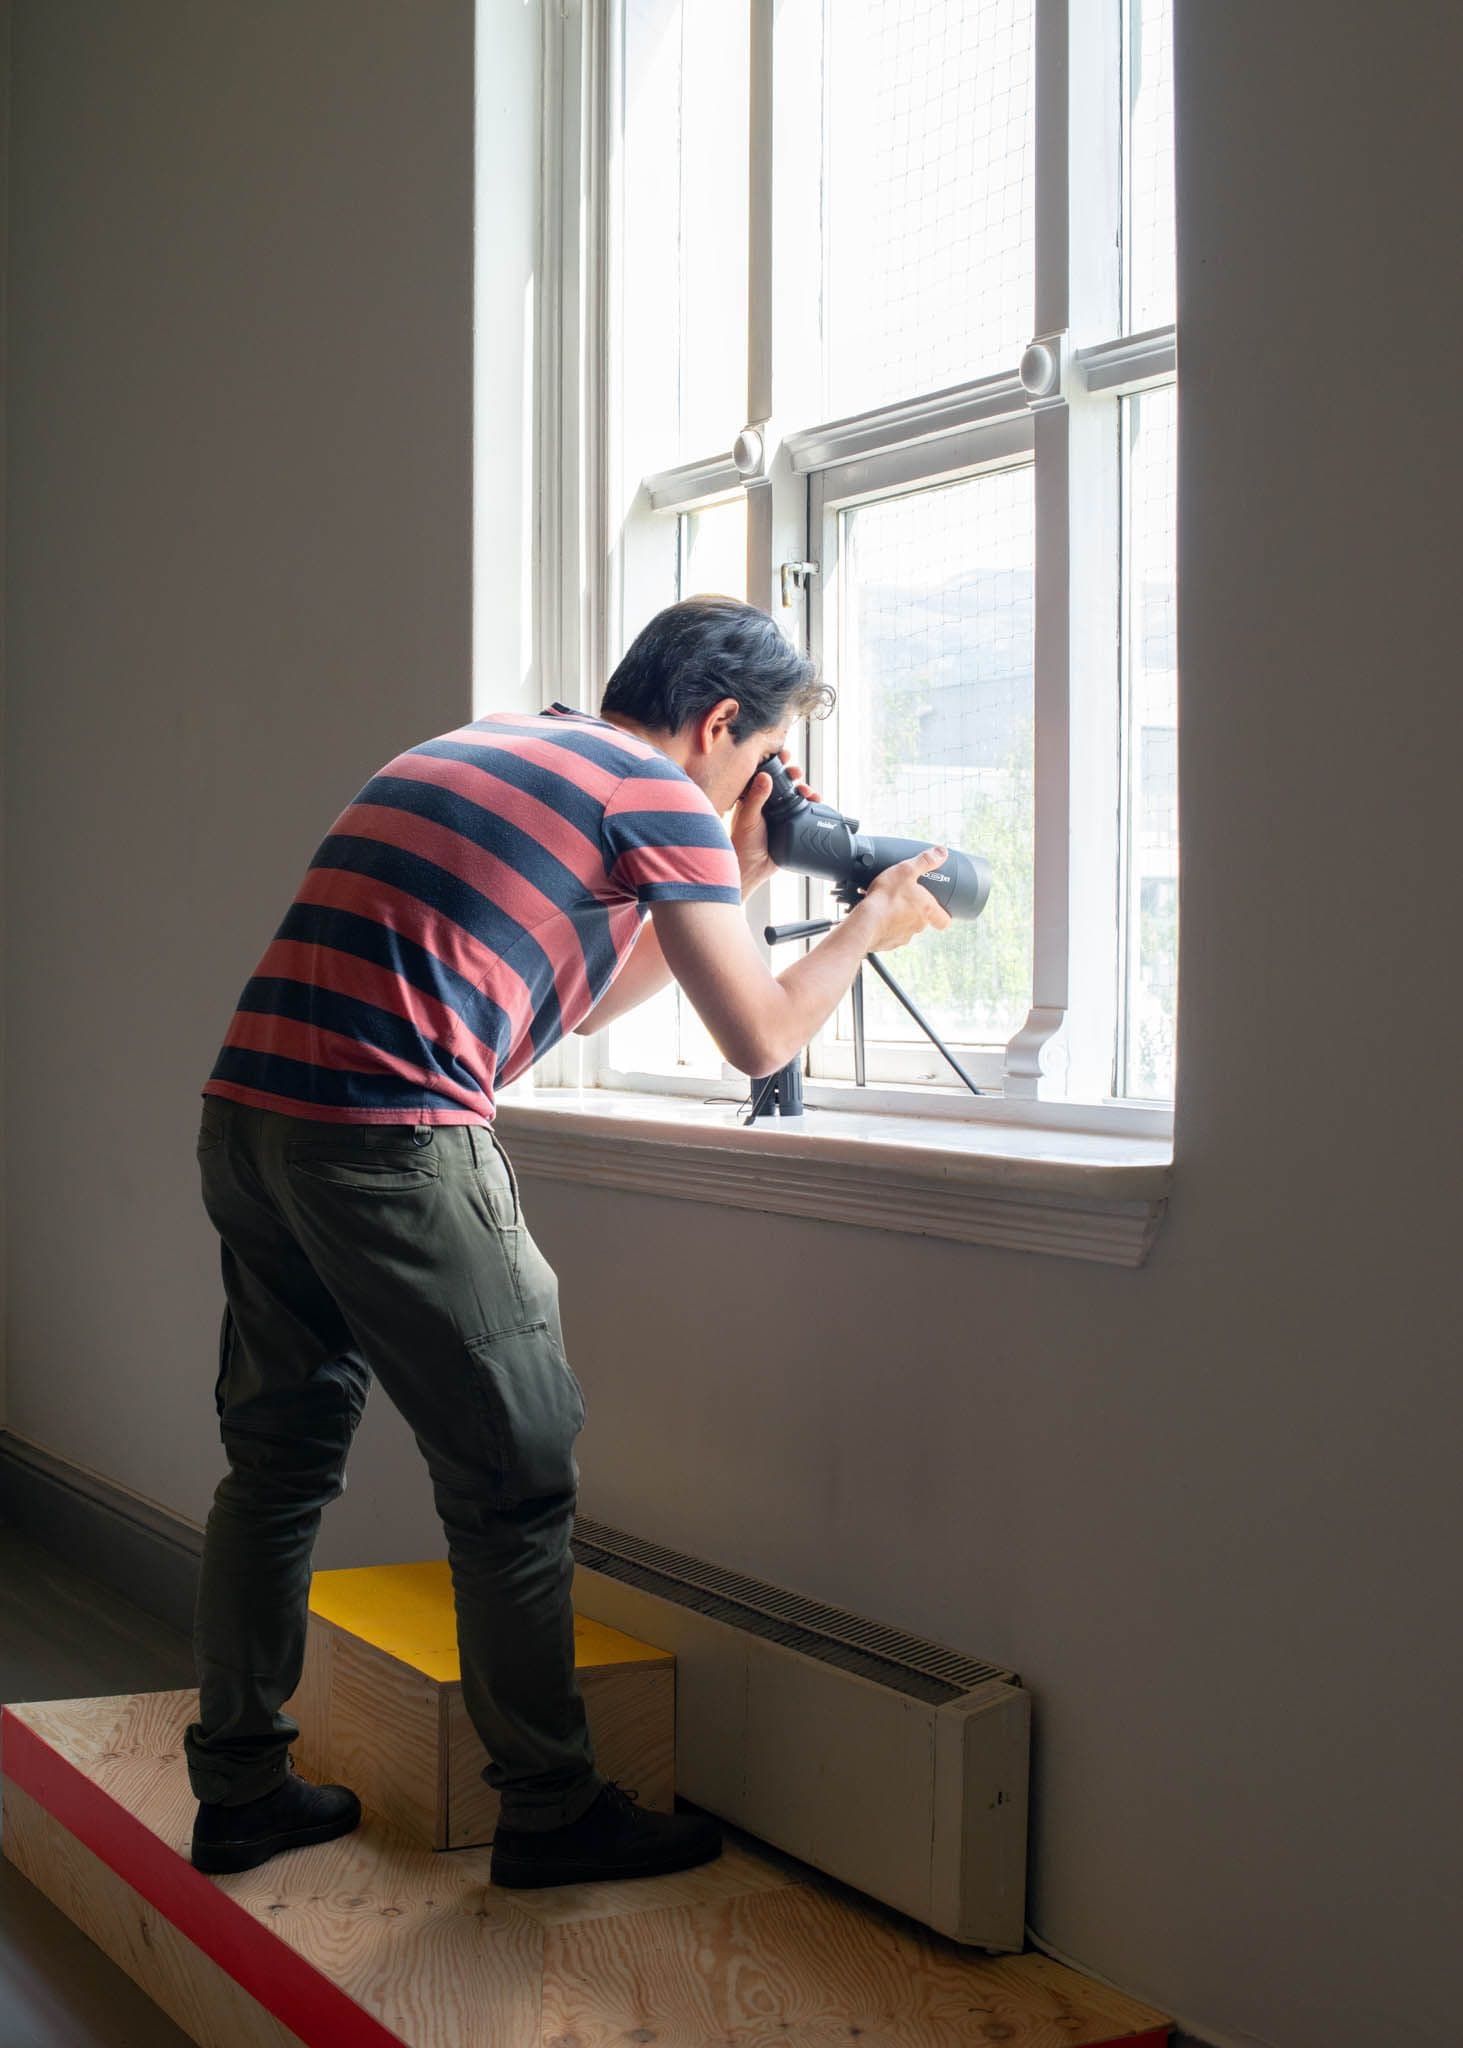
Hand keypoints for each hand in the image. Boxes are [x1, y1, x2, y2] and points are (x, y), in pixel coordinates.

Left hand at [728, 748, 820, 898]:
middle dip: (793, 774)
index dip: (775, 762)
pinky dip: (811, 805)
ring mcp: (779, 814)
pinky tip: (817, 802)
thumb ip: (756, 797)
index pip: (765, 773)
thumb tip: (764, 776)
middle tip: (797, 773)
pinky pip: (802, 811)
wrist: (752, 869)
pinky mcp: (789, 825)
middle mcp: (766, 803)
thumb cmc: (741, 844)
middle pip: (783, 781)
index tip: (784, 754)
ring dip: (804, 789)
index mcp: (752, 796)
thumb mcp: (749, 817)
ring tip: (809, 792)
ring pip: (794, 795)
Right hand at [856, 846, 952, 950]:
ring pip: (904, 927)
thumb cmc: (886, 898)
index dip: (943, 915)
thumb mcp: (906, 870)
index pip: (944, 920)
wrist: (864, 923)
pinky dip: (884, 926)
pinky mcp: (887, 943)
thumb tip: (942, 852)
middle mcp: (917, 926)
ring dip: (898, 918)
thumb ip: (924, 861)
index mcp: (927, 910)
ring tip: (886, 905)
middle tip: (903, 898)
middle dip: (914, 910)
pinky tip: (876, 916)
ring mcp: (902, 936)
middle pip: (922, 920)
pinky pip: (888, 934)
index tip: (938, 910)